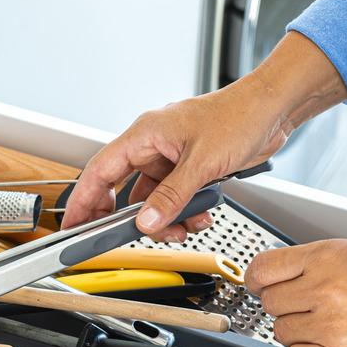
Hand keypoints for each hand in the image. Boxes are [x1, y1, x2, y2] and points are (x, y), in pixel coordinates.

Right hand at [64, 33, 346, 241]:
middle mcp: (153, 145)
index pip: (100, 171)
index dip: (83, 200)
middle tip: (132, 237)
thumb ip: (171, 196)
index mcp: (145, 134)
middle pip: (123, 190)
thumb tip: (146, 221)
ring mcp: (171, 157)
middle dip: (130, 217)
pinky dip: (184, 212)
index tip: (73, 225)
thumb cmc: (239, 115)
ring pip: (152, 199)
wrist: (273, 109)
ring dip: (166, 218)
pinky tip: (200, 215)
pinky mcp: (189, 167)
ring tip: (185, 226)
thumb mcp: (202, 163)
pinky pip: (175, 197)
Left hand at [247, 240, 346, 346]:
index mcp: (325, 257)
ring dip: (298, 331)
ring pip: (281, 332)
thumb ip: (311, 262)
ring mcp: (331, 325)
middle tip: (310, 306)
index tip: (262, 286)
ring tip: (328, 325)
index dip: (258, 280)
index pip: (262, 270)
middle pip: (269, 303)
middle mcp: (324, 289)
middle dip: (286, 305)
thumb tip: (274, 276)